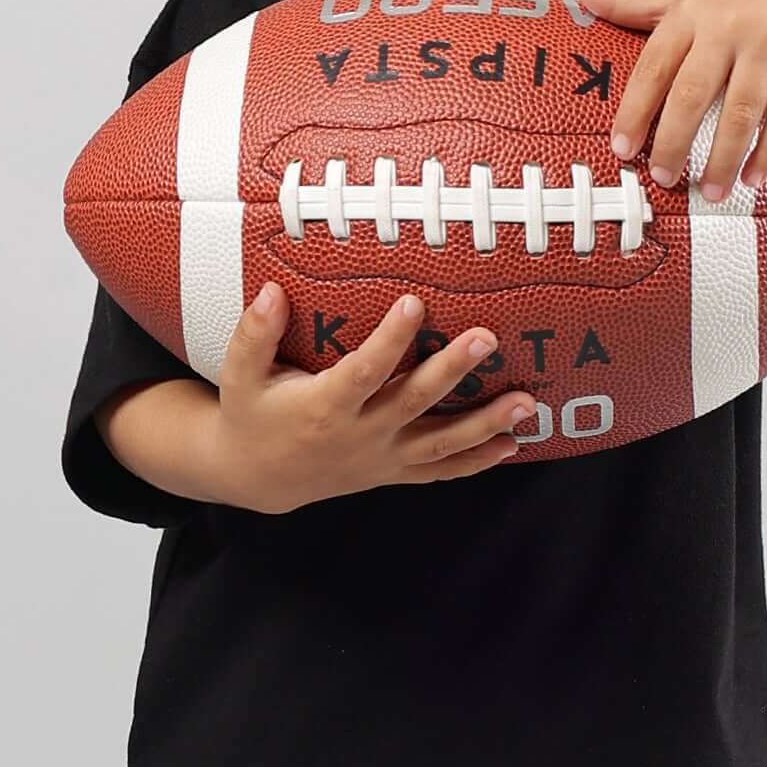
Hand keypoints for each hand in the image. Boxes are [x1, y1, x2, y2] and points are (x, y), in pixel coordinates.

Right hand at [214, 283, 537, 512]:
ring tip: (526, 404)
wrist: (258, 475)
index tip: (414, 303)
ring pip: (440, 443)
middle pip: (414, 402)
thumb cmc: (252, 414)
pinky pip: (439, 471)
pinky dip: (475, 462)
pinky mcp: (392, 471)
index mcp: (324, 407)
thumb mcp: (240, 374)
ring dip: (485, 425)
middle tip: (487, 338)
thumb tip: (272, 290)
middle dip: (453, 370)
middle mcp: (359, 435)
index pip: (364, 371)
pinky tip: (511, 445)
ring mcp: (380, 457)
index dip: (390, 340)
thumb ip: (255, 333)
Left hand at [569, 0, 766, 203]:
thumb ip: (628, 0)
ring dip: (724, 159)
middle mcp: (729, 26)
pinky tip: (752, 178)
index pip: (654, 68)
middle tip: (664, 180)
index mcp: (691, 13)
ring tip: (711, 192)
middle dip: (674, 143)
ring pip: (741, 113)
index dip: (635, 112)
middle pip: (694, 94)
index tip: (622, 150)